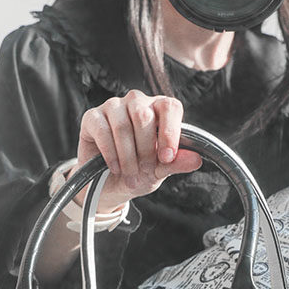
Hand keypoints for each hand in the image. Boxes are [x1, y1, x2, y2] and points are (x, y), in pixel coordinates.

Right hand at [70, 91, 201, 210]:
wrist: (110, 185)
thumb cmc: (139, 173)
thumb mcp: (160, 172)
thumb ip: (177, 163)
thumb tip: (196, 159)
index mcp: (159, 110)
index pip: (170, 107)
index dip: (170, 132)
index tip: (167, 158)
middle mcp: (137, 102)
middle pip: (144, 116)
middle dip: (146, 149)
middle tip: (145, 170)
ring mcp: (113, 106)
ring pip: (123, 125)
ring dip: (128, 156)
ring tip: (131, 175)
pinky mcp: (92, 117)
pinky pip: (103, 131)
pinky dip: (111, 154)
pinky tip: (115, 168)